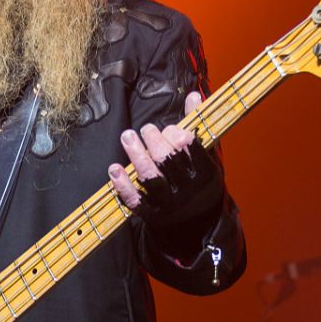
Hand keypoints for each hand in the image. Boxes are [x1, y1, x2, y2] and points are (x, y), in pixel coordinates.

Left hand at [107, 92, 217, 225]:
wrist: (199, 225)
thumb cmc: (201, 183)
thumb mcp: (206, 157)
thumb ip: (197, 126)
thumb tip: (192, 96)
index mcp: (205, 174)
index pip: (191, 149)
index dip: (178, 135)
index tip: (170, 130)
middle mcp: (189, 191)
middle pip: (168, 161)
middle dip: (155, 140)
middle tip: (146, 128)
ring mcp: (170, 205)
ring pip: (151, 178)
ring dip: (137, 155)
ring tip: (127, 136)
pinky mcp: (154, 217)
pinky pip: (136, 201)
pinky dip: (123, 185)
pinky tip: (114, 169)